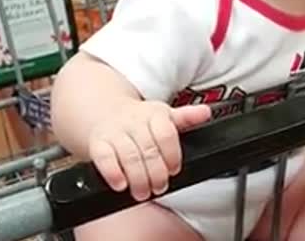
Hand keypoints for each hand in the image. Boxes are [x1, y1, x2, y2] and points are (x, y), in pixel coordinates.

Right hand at [88, 100, 210, 200]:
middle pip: (148, 149)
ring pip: (128, 156)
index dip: (172, 155)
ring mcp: (115, 132)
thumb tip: (206, 112)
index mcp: (154, 113)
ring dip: (138, 179)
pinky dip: (113, 174)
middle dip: (156, 173)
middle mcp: (134, 121)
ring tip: (144, 192)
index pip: (166, 133)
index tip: (174, 169)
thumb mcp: (165, 116)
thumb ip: (186, 117)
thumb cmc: (141, 121)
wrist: (106, 113)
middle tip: (160, 186)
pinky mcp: (98, 143)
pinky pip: (104, 158)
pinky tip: (121, 185)